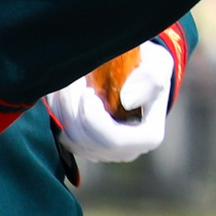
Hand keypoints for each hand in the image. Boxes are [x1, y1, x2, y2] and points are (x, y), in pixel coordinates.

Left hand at [47, 42, 174, 164]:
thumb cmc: (148, 67)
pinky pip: (65, 138)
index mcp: (148, 136)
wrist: (137, 74)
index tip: (88, 90)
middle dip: (71, 109)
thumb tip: (126, 100)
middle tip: (71, 79)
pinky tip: (60, 94)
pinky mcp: (88, 147)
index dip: (91, 117)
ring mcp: (106, 152)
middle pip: (87, 140)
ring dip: (61, 110)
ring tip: (65, 82)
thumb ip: (150, 77)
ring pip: (72, 140)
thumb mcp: (158, 63)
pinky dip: (57, 116)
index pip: (111, 139)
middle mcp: (127, 151)